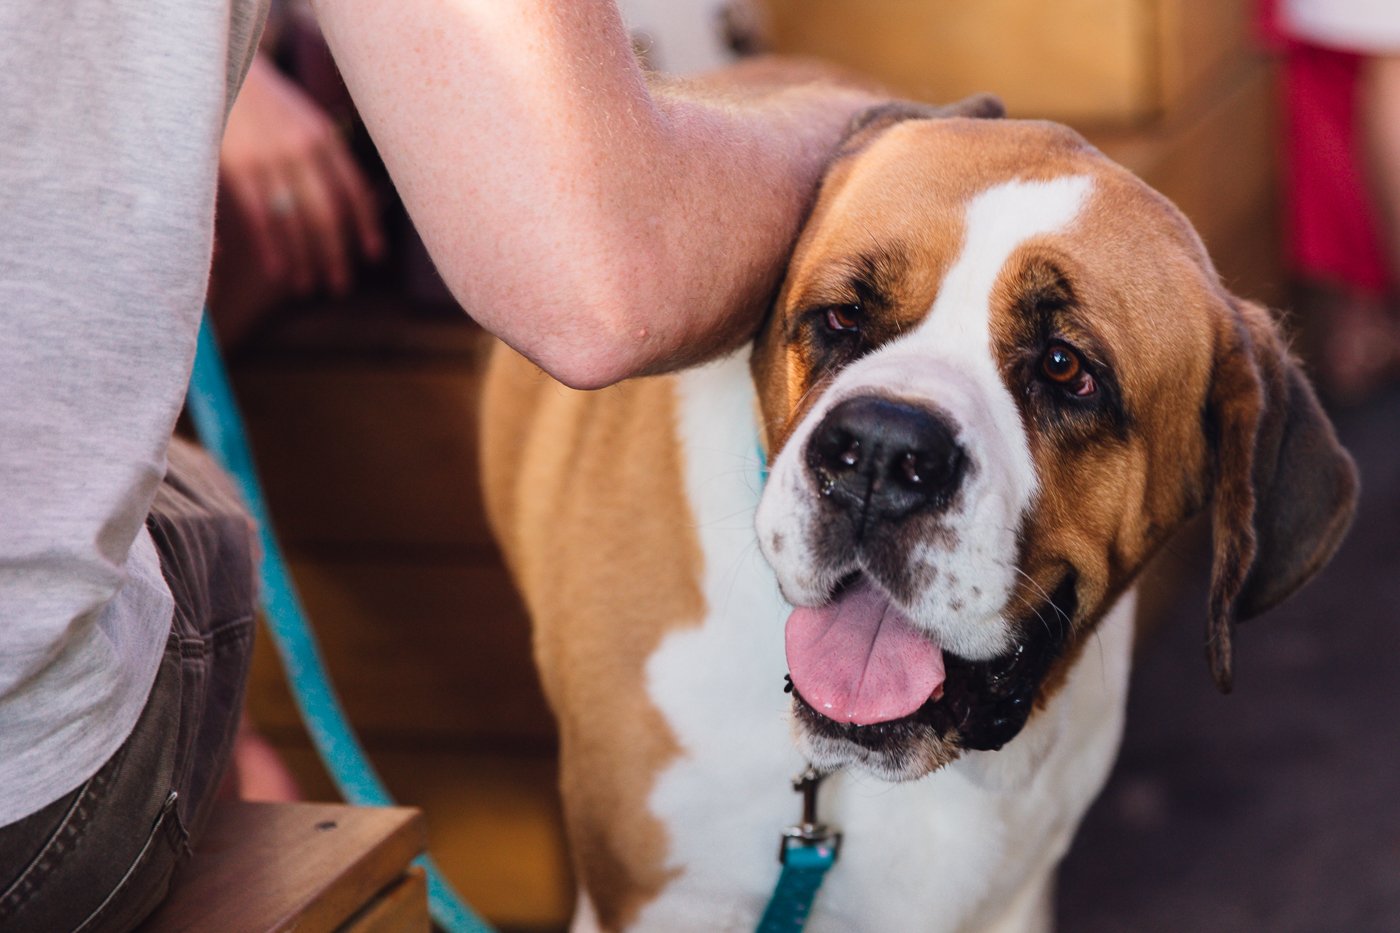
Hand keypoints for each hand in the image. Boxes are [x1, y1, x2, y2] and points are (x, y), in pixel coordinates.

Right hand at [219, 53, 384, 295]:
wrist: (216, 67)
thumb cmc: (263, 100)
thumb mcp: (302, 119)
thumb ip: (324, 155)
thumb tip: (351, 200)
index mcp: (325, 137)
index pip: (354, 190)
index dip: (366, 225)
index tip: (374, 255)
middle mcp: (304, 150)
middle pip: (328, 214)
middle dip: (335, 253)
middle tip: (339, 285)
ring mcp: (272, 159)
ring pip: (295, 221)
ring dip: (303, 258)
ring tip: (307, 285)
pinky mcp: (240, 167)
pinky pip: (261, 216)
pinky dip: (272, 247)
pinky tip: (278, 269)